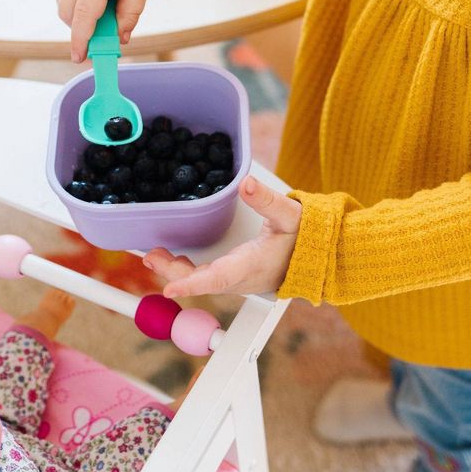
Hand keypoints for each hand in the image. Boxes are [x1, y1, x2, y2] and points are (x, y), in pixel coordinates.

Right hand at [52, 0, 154, 62]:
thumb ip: (131, 11)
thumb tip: (121, 38)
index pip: (84, 13)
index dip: (81, 39)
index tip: (79, 57)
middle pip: (69, 13)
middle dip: (81, 30)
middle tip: (99, 34)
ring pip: (62, 6)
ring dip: (77, 17)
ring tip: (99, 6)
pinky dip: (72, 4)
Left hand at [142, 176, 301, 296]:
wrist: (319, 255)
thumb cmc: (307, 237)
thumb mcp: (290, 214)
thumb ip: (267, 200)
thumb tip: (246, 183)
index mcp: (254, 265)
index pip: (220, 278)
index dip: (193, 284)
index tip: (169, 288)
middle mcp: (243, 278)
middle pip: (204, 281)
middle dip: (174, 273)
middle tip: (151, 256)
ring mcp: (238, 280)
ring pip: (203, 281)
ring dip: (177, 271)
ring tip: (155, 255)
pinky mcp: (235, 276)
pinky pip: (207, 278)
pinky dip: (187, 271)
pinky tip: (174, 260)